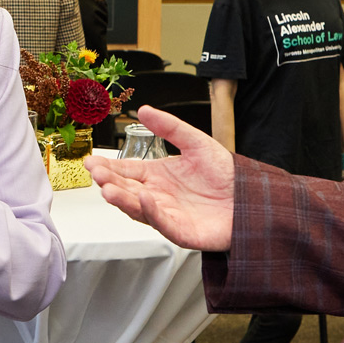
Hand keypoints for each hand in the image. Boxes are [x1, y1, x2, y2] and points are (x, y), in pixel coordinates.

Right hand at [84, 105, 234, 251]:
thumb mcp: (196, 142)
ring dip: (122, 199)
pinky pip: (163, 223)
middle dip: (109, 182)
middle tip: (96, 174)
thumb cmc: (226, 174)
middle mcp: (158, 196)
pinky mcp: (182, 232)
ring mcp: (168, 215)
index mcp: (157, 175)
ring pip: (138, 209)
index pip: (126, 170)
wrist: (251, 196)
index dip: (108, 167)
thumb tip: (143, 110)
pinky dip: (152, 212)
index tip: (92, 162)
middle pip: (126, 189)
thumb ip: (170, 127)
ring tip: (108, 189)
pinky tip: (144, 198)